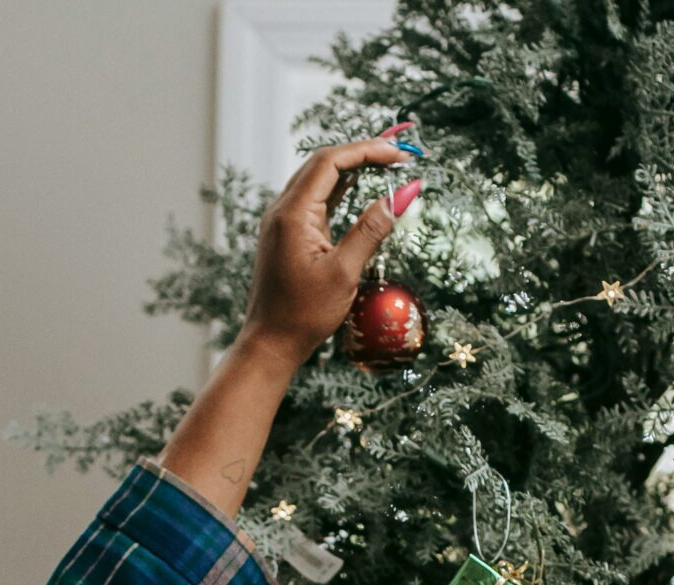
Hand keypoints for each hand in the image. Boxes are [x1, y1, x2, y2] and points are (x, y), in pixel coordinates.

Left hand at [238, 131, 424, 366]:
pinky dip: (341, 189)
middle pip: (323, 163)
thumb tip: (403, 194)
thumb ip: (372, 229)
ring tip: (387, 163)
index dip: (367, 151)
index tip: (399, 155)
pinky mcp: (289, 235)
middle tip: (399, 154)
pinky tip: (362, 186)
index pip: (330, 162)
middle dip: (361, 153)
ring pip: (319, 179)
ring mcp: (283, 222)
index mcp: (292, 214)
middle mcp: (282, 211)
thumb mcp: (345, 272)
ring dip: (352, 168)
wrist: (270, 344)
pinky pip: (317, 200)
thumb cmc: (303, 315)